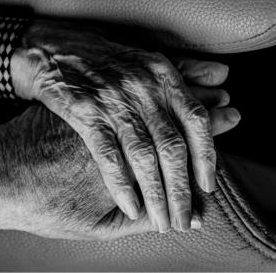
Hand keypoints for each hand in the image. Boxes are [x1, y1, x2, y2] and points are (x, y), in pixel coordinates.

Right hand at [11, 20, 228, 231]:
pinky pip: (109, 156)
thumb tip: (224, 77)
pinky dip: (122, 186)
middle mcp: (142, 88)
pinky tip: (131, 208)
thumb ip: (188, 69)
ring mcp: (114, 101)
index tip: (209, 187)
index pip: (196, 121)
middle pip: (172, 148)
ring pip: (144, 158)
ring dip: (157, 196)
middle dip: (182, 190)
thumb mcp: (147, 56)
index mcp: (162, 75)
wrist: (52, 51)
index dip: (207, 157)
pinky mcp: (85, 113)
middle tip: (187, 220)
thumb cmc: (103, 56)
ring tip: (163, 223)